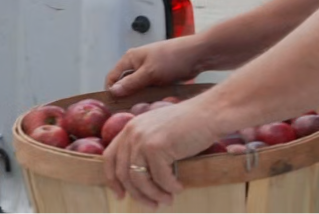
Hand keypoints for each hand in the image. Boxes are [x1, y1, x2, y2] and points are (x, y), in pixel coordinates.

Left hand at [103, 97, 220, 207]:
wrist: (208, 113)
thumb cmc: (188, 124)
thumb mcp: (157, 132)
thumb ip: (144, 147)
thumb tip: (137, 179)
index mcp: (129, 128)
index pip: (110, 157)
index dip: (112, 179)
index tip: (120, 195)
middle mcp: (132, 132)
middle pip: (124, 173)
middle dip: (137, 194)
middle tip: (152, 205)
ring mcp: (143, 139)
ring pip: (140, 179)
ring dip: (154, 194)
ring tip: (167, 200)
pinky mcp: (157, 147)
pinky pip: (160, 178)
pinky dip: (170, 187)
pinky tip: (179, 187)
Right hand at [104, 36, 205, 97]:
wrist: (197, 55)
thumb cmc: (173, 58)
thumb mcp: (149, 72)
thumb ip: (131, 83)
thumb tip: (113, 92)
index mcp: (130, 59)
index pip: (112, 77)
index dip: (112, 91)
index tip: (116, 106)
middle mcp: (137, 64)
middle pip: (124, 84)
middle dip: (128, 96)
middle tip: (134, 108)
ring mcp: (148, 71)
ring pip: (138, 89)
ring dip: (141, 97)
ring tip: (147, 105)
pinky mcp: (158, 77)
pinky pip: (149, 90)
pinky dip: (151, 96)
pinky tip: (156, 102)